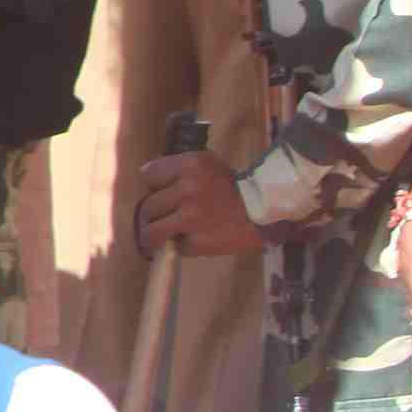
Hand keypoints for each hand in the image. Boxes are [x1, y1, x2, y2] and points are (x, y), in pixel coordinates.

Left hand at [130, 145, 268, 255]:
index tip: (163, 192)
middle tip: (167, 218)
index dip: (155, 186)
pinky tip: (193, 241)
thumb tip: (146, 179)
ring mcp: (191, 217)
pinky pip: (175, 247)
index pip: (148, 176)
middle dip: (155, 214)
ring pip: (151, 231)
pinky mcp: (198, 242)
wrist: (266, 213)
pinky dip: (181, 247)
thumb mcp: (206, 164)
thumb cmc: (233, 187)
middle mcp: (187, 189)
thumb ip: (177, 169)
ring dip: (155, 235)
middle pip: (147, 206)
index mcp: (189, 165)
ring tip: (162, 237)